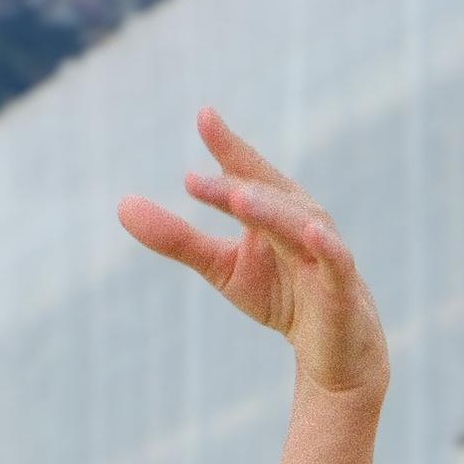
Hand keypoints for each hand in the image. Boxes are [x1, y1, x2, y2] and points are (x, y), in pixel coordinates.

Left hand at [119, 110, 388, 400]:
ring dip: (269, 211)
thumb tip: (121, 204)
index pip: (247, 173)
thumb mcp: (221, 267)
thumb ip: (176, 238)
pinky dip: (324, 246)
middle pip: (266, 196)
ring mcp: (323, 250)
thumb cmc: (281, 295)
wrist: (333, 347)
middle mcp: (300, 218)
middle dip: (234, 186)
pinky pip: (335, 260)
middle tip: (192, 182)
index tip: (203, 115)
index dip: (227, 146)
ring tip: (238, 199)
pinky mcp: (341, 286)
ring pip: (296, 223)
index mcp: (272, 209)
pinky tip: (309, 232)